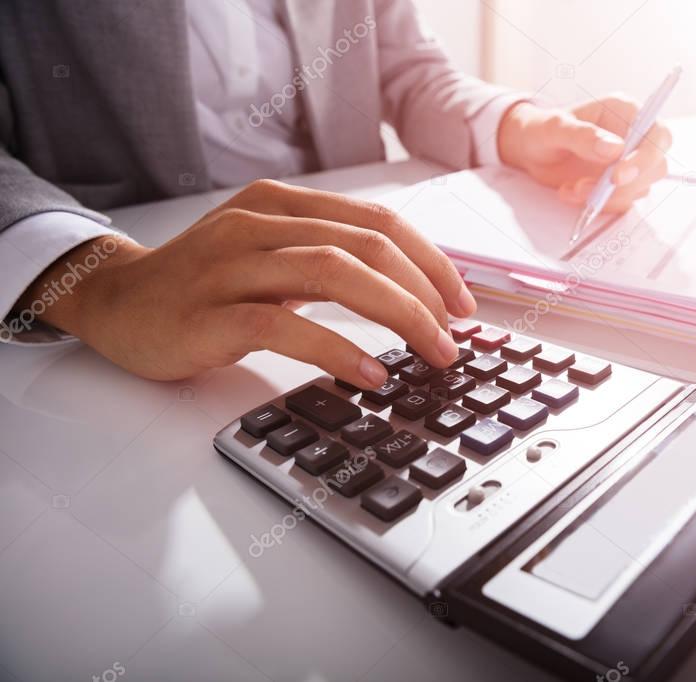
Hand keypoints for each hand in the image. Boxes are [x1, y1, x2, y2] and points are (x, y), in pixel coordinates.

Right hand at [19, 179, 475, 383]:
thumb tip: (410, 292)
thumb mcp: (271, 255)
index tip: (463, 301)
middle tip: (454, 336)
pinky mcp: (209, 312)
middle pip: (366, 245)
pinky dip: (336, 349)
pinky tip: (370, 374)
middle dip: (424, 291)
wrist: (115, 301)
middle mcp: (260, 223)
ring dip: (397, 314)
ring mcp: (231, 265)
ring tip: (431, 351)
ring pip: (333, 272)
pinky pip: (285, 325)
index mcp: (283, 204)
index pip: (377, 221)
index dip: (430, 261)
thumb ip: (330, 258)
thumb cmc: (205, 284)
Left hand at [497, 95, 671, 212]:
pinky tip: (571, 192)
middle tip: (587, 189)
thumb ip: (583, 135)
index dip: (645, 158)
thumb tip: (615, 149)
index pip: (657, 135)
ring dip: (606, 197)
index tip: (617, 176)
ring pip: (639, 188)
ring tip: (571, 188)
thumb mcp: (554, 128)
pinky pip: (621, 201)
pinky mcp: (620, 184)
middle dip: (625, 185)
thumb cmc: (542, 129)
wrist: (531, 150)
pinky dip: (598, 204)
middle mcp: (634, 136)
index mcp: (625, 112)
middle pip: (655, 167)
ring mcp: (629, 162)